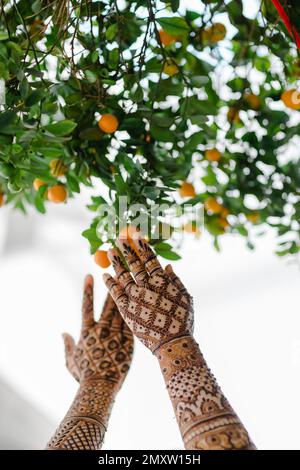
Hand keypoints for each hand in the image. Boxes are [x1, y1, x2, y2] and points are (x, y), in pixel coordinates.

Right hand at [63, 275, 133, 388]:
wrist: (101, 387)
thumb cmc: (84, 377)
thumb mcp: (71, 361)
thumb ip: (68, 345)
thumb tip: (63, 333)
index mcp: (87, 331)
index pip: (87, 305)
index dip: (88, 289)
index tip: (90, 274)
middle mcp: (102, 329)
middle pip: (108, 303)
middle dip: (112, 285)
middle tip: (116, 270)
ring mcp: (116, 334)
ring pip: (122, 310)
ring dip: (125, 294)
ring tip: (130, 280)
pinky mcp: (128, 340)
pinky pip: (132, 322)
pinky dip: (135, 311)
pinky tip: (140, 300)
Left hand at [103, 236, 193, 352]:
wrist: (172, 344)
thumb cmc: (182, 322)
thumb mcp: (185, 299)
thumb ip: (176, 281)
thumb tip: (169, 266)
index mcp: (162, 280)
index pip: (150, 258)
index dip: (142, 246)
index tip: (136, 235)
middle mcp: (147, 285)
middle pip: (134, 263)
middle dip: (126, 249)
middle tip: (119, 237)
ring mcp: (135, 297)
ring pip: (123, 275)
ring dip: (116, 262)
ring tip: (109, 251)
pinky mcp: (126, 309)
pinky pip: (115, 293)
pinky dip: (110, 283)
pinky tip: (104, 275)